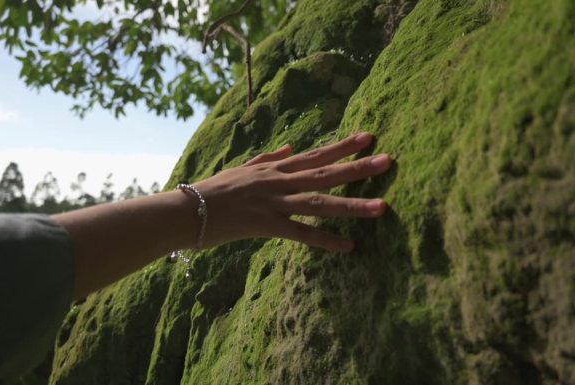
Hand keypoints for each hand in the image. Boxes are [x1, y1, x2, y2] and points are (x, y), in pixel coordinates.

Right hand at [194, 132, 392, 251]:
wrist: (185, 209)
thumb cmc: (211, 189)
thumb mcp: (242, 168)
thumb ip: (268, 157)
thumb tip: (289, 146)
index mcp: (274, 167)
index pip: (315, 154)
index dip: (342, 146)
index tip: (368, 137)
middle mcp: (278, 181)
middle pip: (325, 172)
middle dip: (358, 167)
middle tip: (388, 160)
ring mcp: (273, 202)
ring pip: (319, 202)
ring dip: (352, 204)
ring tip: (382, 206)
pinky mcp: (264, 225)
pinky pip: (300, 233)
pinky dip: (324, 239)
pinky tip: (348, 246)